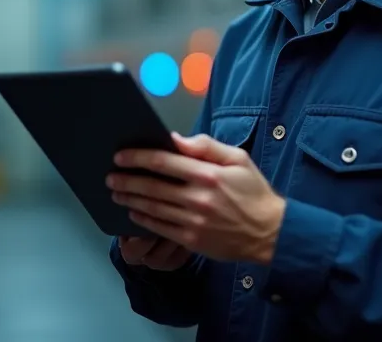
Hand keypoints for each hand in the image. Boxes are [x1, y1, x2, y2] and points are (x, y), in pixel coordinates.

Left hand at [107, 132, 285, 264]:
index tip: (120, 156)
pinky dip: (143, 219)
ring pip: (152, 208)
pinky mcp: (192, 240)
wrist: (270, 233)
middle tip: (111, 176)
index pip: (163, 162)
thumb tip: (176, 140)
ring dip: (130, 198)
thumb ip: (206, 146)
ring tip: (116, 192)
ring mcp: (194, 221)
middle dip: (127, 180)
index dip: (138, 157)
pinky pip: (160, 228)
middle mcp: (198, 198)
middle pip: (152, 186)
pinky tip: (134, 211)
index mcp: (208, 174)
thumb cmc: (254, 193)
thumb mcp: (238, 159)